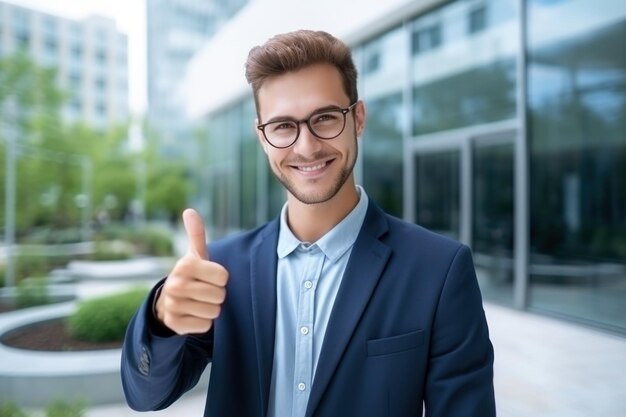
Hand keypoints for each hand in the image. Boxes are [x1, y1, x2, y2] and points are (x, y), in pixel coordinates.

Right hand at [155, 208, 228, 334]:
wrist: (168, 301)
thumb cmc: (191, 275)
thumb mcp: (195, 255)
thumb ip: (196, 233)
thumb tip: (189, 211)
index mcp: (185, 265)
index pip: (223, 276)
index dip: (221, 278)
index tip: (210, 277)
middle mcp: (176, 285)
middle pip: (220, 295)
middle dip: (217, 295)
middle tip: (205, 291)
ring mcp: (173, 305)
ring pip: (214, 312)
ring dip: (211, 309)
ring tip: (199, 302)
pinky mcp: (175, 324)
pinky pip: (205, 326)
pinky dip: (203, 322)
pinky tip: (193, 314)